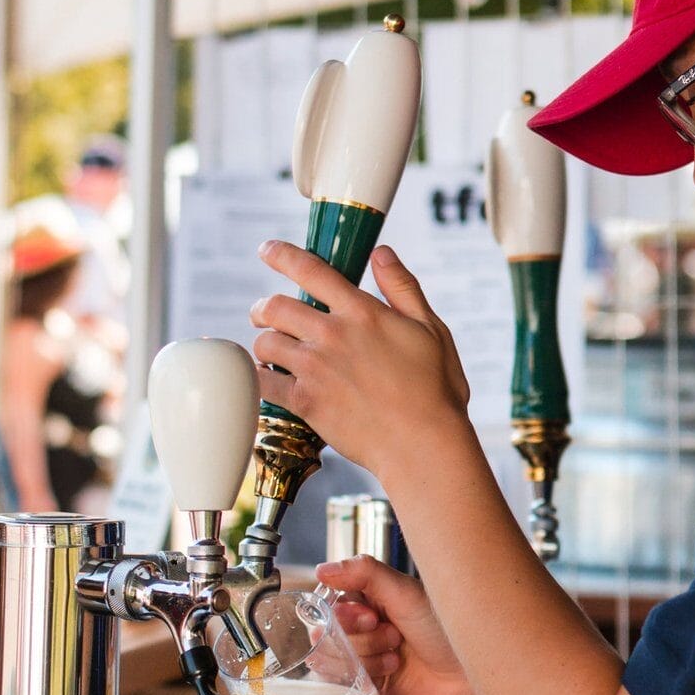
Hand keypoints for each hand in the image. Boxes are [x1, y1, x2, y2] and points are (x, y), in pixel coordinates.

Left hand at [250, 242, 469, 477]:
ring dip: (263, 343)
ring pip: (266, 343)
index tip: (267, 250)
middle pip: (275, 306)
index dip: (282, 255)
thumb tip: (381, 252)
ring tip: (269, 352)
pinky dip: (260, 378)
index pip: (310, 270)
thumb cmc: (435, 390)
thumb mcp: (430, 328)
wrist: (423, 444)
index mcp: (362, 311)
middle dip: (263, 307)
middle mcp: (333, 334)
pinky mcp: (305, 402)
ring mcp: (315, 369)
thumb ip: (402, 287)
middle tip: (262, 314)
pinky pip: (264, 382)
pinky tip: (268, 379)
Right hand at [317, 555, 483, 694]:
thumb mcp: (405, 592)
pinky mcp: (368, 688)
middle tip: (394, 636)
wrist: (469, 676)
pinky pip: (342, 683)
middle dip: (361, 637)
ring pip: (333, 659)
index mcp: (371, 601)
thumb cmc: (446, 629)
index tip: (372, 615)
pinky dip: (366, 676)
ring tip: (398, 656)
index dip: (345, 613)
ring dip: (366, 657)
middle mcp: (364, 629)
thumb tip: (321, 570)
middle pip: (329, 633)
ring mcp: (365, 660)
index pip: (331, 603)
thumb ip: (363, 572)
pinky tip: (392, 672)